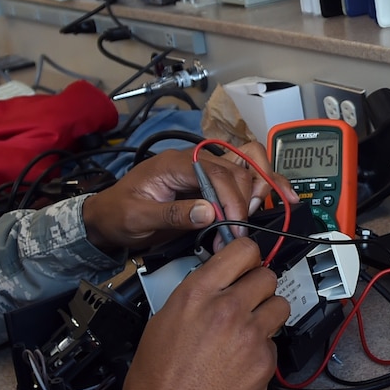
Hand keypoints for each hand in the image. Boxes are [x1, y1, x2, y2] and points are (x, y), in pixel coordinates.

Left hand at [80, 145, 296, 252]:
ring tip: (267, 209)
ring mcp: (205, 170)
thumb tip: (209, 212)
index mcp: (176, 163)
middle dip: (248, 197)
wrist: (107, 218)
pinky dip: (264, 185)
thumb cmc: (119, 214)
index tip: (235, 227)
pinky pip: (244, 177)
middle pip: (238, 167)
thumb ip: (173, 214)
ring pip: (248, 164)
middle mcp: (195, 160)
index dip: (232, 199)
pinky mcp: (212, 184)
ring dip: (263, 185)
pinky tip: (282, 197)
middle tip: (242, 229)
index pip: (217, 172)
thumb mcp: (139, 218)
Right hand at [95, 237, 289, 389]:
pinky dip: (262, 352)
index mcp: (196, 293)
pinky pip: (274, 345)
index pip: (242, 250)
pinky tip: (240, 367)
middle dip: (260, 288)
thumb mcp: (162, 323)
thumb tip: (214, 286)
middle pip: (268, 276)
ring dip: (268, 316)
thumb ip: (194, 298)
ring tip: (247, 334)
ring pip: (280, 307)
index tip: (247, 264)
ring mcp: (249, 336)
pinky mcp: (264, 364)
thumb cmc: (153, 384)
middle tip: (248, 303)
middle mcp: (227, 308)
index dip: (248, 256)